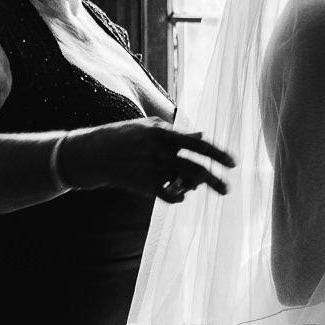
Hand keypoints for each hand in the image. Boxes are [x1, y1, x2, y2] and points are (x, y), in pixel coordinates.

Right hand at [58, 119, 235, 202]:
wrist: (91, 154)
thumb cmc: (122, 137)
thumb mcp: (148, 128)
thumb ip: (176, 133)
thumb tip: (202, 133)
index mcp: (162, 133)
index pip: (198, 143)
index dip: (217, 153)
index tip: (233, 163)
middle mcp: (159, 151)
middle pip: (195, 168)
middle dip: (214, 180)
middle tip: (227, 189)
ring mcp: (151, 169)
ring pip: (183, 183)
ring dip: (192, 187)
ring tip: (192, 187)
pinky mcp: (142, 185)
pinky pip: (168, 195)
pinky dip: (177, 196)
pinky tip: (178, 195)